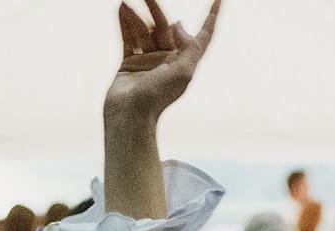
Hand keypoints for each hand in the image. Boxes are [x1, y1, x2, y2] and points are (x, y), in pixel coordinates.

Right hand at [105, 0, 219, 121]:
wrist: (129, 115)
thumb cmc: (157, 98)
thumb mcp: (183, 73)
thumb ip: (189, 47)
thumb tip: (179, 24)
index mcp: (185, 62)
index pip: (203, 35)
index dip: (212, 16)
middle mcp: (168, 59)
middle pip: (165, 27)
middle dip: (156, 10)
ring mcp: (149, 61)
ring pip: (144, 30)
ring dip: (136, 16)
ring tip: (127, 2)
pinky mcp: (130, 63)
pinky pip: (128, 38)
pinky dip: (125, 23)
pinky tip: (122, 9)